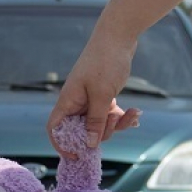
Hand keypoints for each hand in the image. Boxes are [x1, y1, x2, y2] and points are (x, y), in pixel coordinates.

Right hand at [46, 25, 141, 157]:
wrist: (119, 35)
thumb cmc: (106, 61)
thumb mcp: (102, 95)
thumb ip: (95, 121)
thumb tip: (88, 144)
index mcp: (68, 101)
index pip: (55, 128)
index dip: (62, 144)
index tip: (77, 155)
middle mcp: (77, 102)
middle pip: (82, 130)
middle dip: (102, 133)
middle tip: (116, 122)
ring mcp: (90, 100)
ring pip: (100, 124)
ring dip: (117, 124)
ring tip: (133, 114)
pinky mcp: (103, 96)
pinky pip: (110, 115)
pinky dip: (122, 117)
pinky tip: (135, 113)